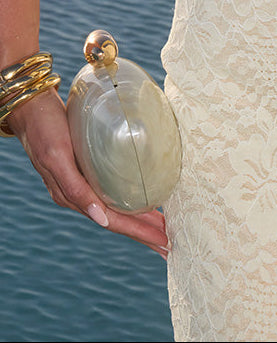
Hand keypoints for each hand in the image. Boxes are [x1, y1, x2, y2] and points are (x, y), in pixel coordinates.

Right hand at [6, 88, 168, 257]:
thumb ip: (75, 188)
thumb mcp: (58, 157)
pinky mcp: (86, 169)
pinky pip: (111, 192)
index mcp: (72, 196)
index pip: (113, 221)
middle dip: (143, 232)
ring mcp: (82, 183)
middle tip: (169, 243)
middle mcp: (78, 195)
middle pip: (117, 220)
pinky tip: (141, 200)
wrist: (31, 109)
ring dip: (139, 219)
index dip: (139, 232)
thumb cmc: (45, 128)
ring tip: (162, 227)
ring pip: (116, 208)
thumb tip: (99, 218)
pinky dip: (128, 201)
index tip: (163, 241)